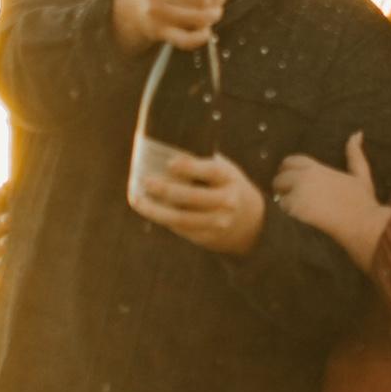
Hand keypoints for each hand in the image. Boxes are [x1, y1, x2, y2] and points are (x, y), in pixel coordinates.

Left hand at [132, 151, 264, 254]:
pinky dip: (162, 219)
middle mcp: (226, 202)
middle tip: (147, 181)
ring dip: (156, 210)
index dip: (191, 168)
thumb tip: (165, 154)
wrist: (251, 223)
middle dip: (167, 190)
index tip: (171, 163)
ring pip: (182, 218)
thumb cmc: (227, 187)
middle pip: (193, 197)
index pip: (211, 172)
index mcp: (229, 179)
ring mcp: (217, 223)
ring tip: (138, 200)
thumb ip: (202, 165)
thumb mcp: (225, 172)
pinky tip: (148, 209)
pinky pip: (181, 229)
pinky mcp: (207, 237)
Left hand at [272, 133, 390, 270]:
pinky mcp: (297, 208)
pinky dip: (287, 212)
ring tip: (294, 208)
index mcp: (317, 168)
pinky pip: (282, 207)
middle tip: (290, 197)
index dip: (288, 171)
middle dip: (282, 186)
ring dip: (283, 199)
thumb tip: (357, 133)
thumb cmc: (363, 201)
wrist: (363, 224)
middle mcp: (305, 177)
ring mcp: (299, 192)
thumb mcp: (360, 174)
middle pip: (280, 176)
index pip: (290, 161)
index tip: (292, 181)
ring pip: (279, 192)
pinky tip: (298, 217)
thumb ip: (354, 154)